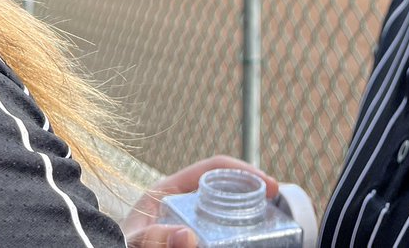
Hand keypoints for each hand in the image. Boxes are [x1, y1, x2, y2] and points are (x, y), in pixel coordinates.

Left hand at [122, 155, 277, 247]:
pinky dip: (236, 237)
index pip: (211, 168)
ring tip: (272, 229)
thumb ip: (151, 240)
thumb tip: (187, 236)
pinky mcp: (193, 238)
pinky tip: (252, 240)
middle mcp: (180, 208)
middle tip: (277, 211)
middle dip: (252, 197)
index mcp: (165, 193)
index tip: (270, 187)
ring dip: (247, 222)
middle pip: (224, 191)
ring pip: (226, 218)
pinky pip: (222, 235)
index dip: (243, 172)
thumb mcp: (131, 243)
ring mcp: (187, 227)